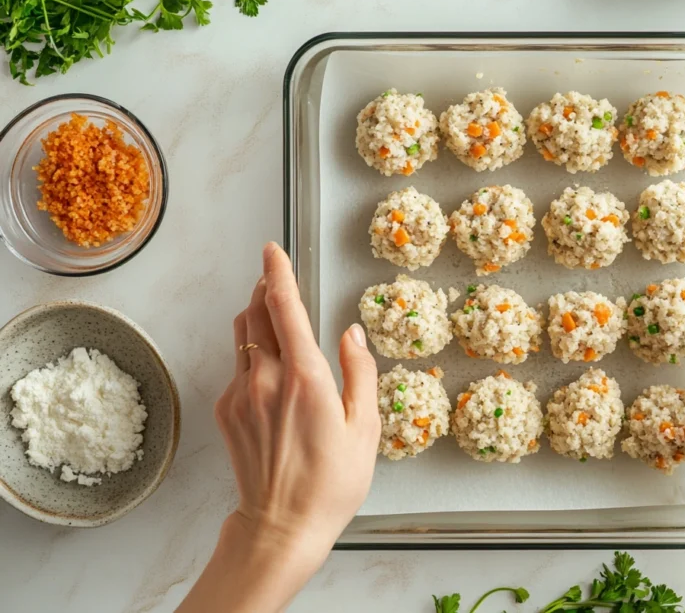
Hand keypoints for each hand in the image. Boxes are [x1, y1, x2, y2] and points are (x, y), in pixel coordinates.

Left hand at [178, 243, 379, 612]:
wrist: (282, 526)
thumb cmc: (332, 482)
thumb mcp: (366, 427)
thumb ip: (360, 372)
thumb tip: (352, 334)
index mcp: (306, 379)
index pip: (284, 307)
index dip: (278, 272)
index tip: (273, 250)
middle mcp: (266, 380)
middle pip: (255, 313)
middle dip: (265, 288)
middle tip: (276, 277)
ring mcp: (240, 395)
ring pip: (241, 336)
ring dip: (255, 316)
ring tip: (272, 312)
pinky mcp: (227, 412)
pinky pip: (237, 367)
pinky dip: (251, 353)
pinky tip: (270, 368)